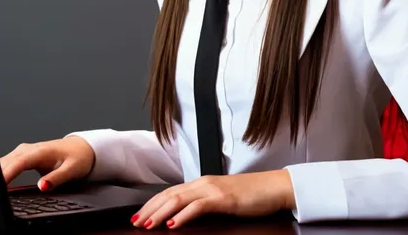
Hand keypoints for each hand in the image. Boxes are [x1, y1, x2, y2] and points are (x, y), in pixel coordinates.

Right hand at [0, 137, 95, 189]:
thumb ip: (57, 178)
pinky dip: (1, 172)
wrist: (83, 148)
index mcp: (42, 151)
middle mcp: (31, 149)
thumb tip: (42, 186)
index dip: (7, 173)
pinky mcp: (24, 156)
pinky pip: (8, 164)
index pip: (19, 162)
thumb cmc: (79, 157)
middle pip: (9, 162)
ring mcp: (26, 151)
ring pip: (6, 161)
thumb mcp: (72, 170)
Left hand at [130, 169, 294, 229]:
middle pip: (169, 194)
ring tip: (147, 224)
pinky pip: (198, 206)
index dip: (152, 204)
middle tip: (134, 222)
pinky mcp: (223, 198)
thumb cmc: (251, 195)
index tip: (138, 216)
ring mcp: (213, 189)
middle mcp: (204, 183)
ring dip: (160, 213)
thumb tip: (186, 216)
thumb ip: (205, 203)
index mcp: (202, 183)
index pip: (170, 192)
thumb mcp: (222, 199)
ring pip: (178, 199)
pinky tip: (174, 224)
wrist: (273, 187)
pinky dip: (183, 215)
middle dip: (149, 209)